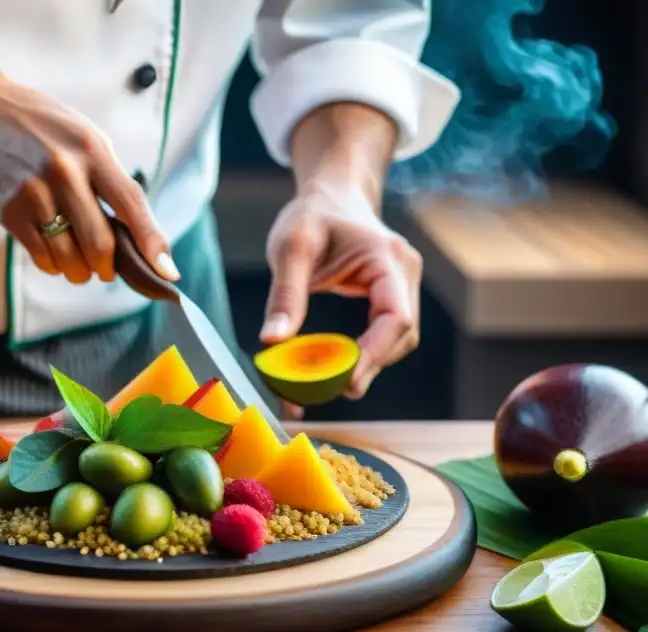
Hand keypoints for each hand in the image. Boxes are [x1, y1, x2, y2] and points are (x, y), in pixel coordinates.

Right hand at [0, 64, 177, 284]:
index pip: (132, 204)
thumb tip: (141, 236)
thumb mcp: (88, 139)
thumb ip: (112, 181)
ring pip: (70, 257)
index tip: (167, 271)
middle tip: (105, 270)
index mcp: (94, 151)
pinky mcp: (10, 209)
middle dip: (107, 267)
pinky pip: (42, 256)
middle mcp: (66, 171)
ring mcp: (35, 191)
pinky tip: (53, 253)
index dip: (152, 242)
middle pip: (100, 243)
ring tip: (78, 265)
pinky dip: (53, 265)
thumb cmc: (46, 128)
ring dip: (79, 272)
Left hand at [259, 180, 421, 401]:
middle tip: (332, 392)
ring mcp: (402, 285)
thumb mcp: (291, 247)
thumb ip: (285, 294)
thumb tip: (272, 342)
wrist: (331, 194)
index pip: (395, 317)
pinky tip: (334, 366)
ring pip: (396, 340)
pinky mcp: (391, 295)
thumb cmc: (312, 214)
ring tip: (328, 383)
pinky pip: (384, 333)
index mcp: (388, 258)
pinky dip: (362, 353)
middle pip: (402, 335)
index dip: (373, 354)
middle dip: (369, 366)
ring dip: (367, 364)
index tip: (344, 381)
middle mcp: (404, 273)